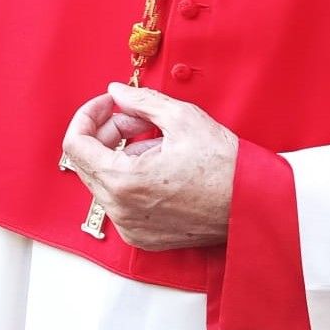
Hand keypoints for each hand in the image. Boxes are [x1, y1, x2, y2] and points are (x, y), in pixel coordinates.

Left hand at [60, 82, 237, 250]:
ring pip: (105, 181)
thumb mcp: (181, 118)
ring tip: (157, 141)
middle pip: (88, 162)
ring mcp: (131, 227)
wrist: (254, 204)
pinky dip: (131, 178)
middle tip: (138, 117)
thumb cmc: (224, 165)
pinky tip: (161, 164)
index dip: (88, 115)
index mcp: (124, 182)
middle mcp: (121, 211)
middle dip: (107, 132)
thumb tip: (116, 92)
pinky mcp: (144, 236)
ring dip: (121, 154)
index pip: (75, 145)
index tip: (109, 102)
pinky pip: (121, 201)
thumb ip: (139, 102)